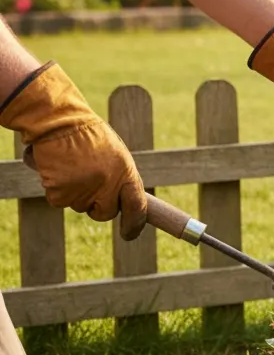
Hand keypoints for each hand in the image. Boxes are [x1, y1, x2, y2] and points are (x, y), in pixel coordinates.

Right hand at [0, 63, 148, 240]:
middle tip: (89, 185)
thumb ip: (121, 179)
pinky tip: (58, 169)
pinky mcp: (60, 192)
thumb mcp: (116, 155)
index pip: (137, 208)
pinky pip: (59, 200)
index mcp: (126, 174)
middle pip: (105, 213)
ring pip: (79, 206)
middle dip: (97, 206)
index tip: (130, 234)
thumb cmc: (89, 135)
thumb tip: (126, 204)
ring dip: (75, 193)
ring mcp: (84, 190)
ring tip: (73, 166)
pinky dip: (56, 189)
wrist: (59, 121)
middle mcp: (108, 185)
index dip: (135, 224)